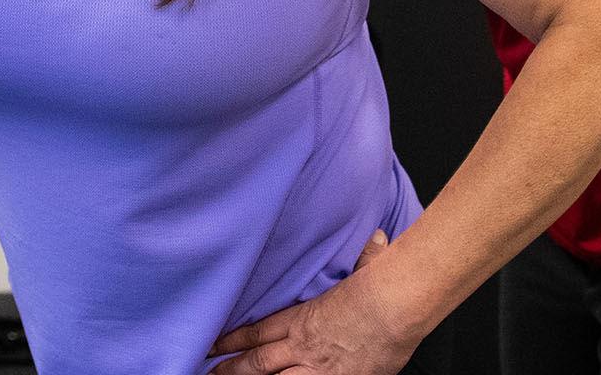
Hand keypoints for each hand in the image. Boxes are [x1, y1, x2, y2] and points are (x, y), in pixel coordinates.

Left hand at [209, 230, 422, 374]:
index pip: (258, 331)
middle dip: (230, 367)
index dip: (233, 339)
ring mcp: (317, 369)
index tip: (214, 343)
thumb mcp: (367, 268)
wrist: (392, 307)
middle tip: (208, 370)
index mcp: (304, 318)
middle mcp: (303, 345)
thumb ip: (367, 257)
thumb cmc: (379, 286)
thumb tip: (377, 238)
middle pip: (257, 361)